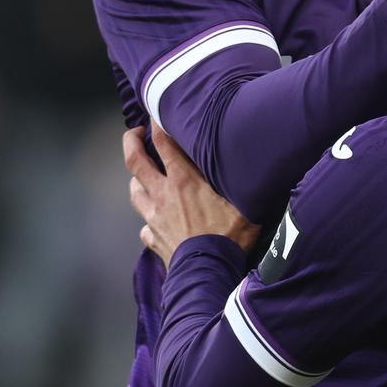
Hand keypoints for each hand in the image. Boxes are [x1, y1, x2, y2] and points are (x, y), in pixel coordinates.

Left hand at [124, 126, 259, 265]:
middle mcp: (162, 194)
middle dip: (131, 142)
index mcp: (183, 181)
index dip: (157, 125)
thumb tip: (256, 165)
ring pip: (134, 191)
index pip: (163, 143)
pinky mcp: (152, 239)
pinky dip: (148, 220)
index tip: (156, 114)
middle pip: (135, 161)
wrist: (208, 272)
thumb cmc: (228, 237)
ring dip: (136, 180)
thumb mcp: (244, 204)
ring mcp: (153, 218)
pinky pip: (144, 226)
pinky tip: (155, 222)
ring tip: (143, 176)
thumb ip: (241, 183)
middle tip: (135, 133)